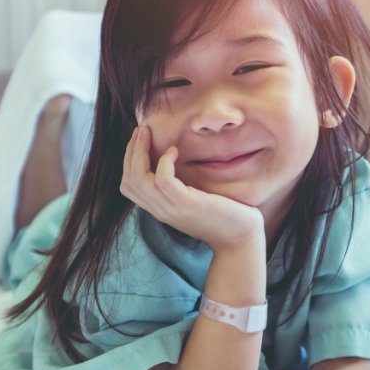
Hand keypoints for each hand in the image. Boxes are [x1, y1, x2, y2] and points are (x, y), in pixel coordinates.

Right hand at [120, 126, 264, 251]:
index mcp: (160, 209)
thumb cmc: (223, 215)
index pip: (128, 186)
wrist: (241, 238)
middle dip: (130, 152)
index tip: (139, 138)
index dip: (128, 160)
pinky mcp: (188, 205)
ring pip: (140, 180)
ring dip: (141, 152)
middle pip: (129, 181)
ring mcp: (173, 209)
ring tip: (149, 134)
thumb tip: (172, 161)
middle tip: (141, 130)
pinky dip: (165, 162)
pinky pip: (164, 181)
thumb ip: (179, 187)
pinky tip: (174, 150)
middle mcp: (161, 211)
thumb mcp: (194, 199)